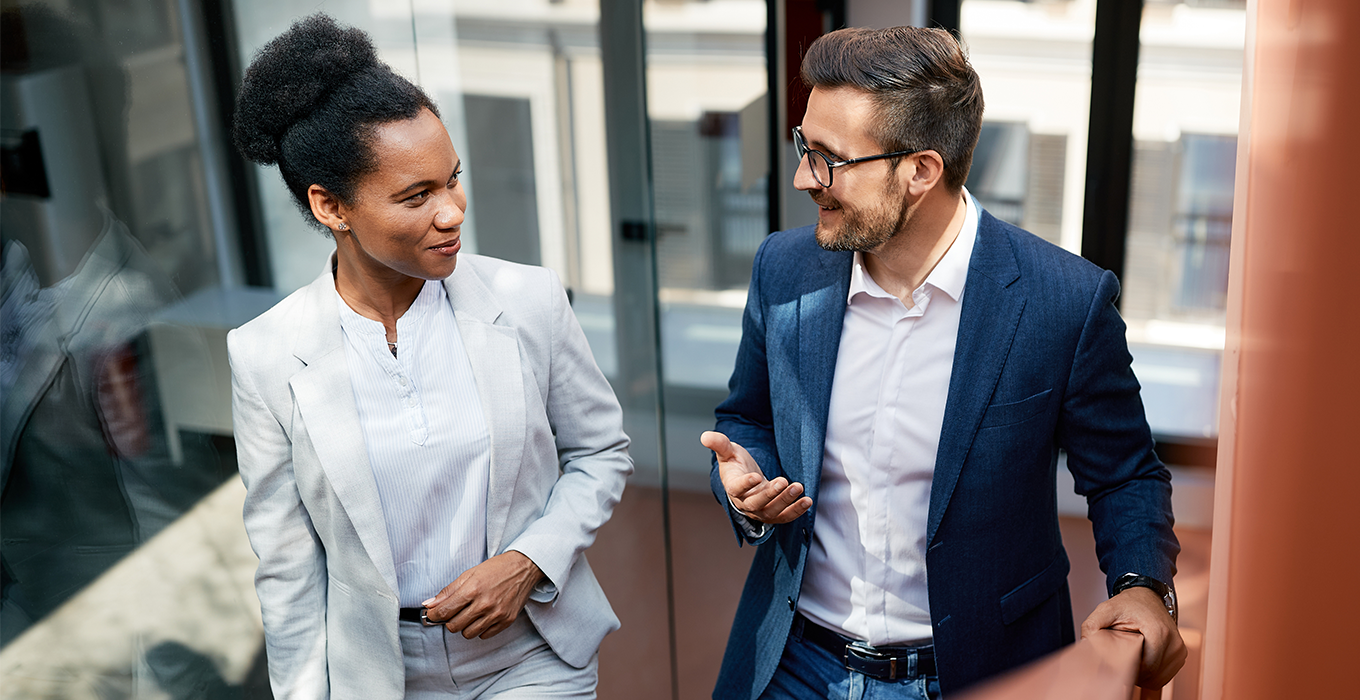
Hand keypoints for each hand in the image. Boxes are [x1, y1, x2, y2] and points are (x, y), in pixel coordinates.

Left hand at [422, 551, 544, 638]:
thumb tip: (429, 605)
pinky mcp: (506, 621)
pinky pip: (484, 635)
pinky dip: (480, 629)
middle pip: (454, 626)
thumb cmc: (495, 569)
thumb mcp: (469, 574)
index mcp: (472, 590)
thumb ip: (448, 591)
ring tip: (470, 614)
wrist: (523, 568)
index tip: (433, 614)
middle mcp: (484, 604)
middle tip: (454, 612)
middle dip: (450, 620)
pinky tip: (483, 617)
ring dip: (465, 626)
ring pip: (468, 634)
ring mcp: (496, 614)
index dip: (434, 615)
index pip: (444, 612)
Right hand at [701, 431, 810, 523]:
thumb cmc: (736, 465)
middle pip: (756, 503)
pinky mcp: (772, 514)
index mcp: (732, 487)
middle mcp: (744, 503)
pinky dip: (796, 511)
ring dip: (786, 502)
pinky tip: (806, 501)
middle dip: (770, 494)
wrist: (746, 479)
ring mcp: (759, 511)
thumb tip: (705, 436)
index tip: (756, 476)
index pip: (736, 489)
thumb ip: (719, 444)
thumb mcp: (728, 452)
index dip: (745, 484)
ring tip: (798, 488)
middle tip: (783, 481)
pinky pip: (784, 517)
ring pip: (771, 511)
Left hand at [1080, 586, 1186, 688]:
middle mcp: (1174, 641)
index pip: (1146, 669)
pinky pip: (1165, 675)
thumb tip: (1085, 645)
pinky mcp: (1181, 653)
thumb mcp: (1105, 610)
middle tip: (1122, 660)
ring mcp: (1180, 648)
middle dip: (1136, 674)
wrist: (1146, 595)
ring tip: (1132, 658)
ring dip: (1144, 675)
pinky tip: (1141, 659)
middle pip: (1154, 676)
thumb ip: (1091, 626)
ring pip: (1160, 678)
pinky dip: (1152, 672)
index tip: (1116, 662)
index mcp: (1158, 632)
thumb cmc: (1128, 604)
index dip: (1129, 671)